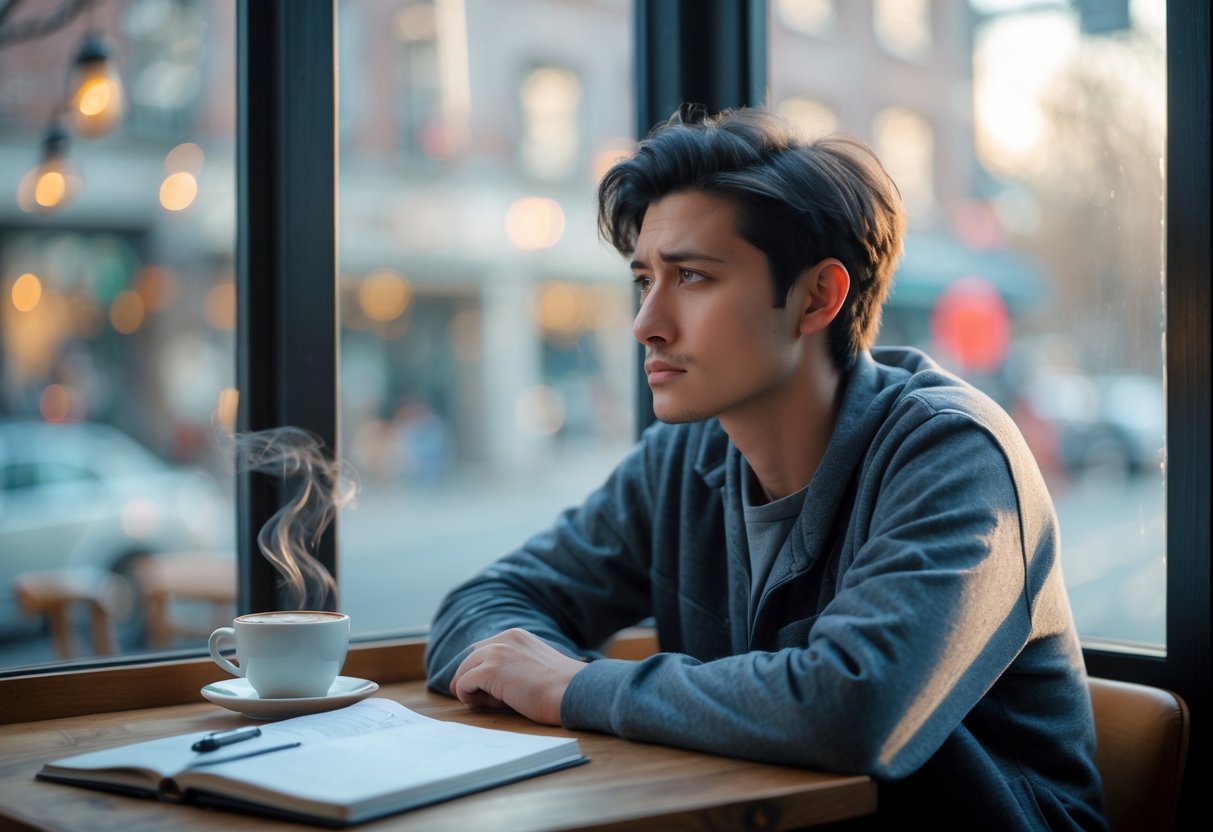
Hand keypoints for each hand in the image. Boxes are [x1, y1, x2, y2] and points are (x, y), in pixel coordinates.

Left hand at [449, 628, 586, 724]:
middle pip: (470, 657)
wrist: (573, 691)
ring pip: (464, 670)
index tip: (479, 687)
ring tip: (483, 703)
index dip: (478, 668)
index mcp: (516, 636)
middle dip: (469, 677)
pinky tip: (477, 704)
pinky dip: (466, 696)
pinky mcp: (490, 670)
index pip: (484, 648)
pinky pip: (463, 683)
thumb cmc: (559, 688)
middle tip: (475, 698)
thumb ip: (511, 668)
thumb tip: (482, 687)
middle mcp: (505, 639)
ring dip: (468, 687)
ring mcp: (496, 652)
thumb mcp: (532, 667)